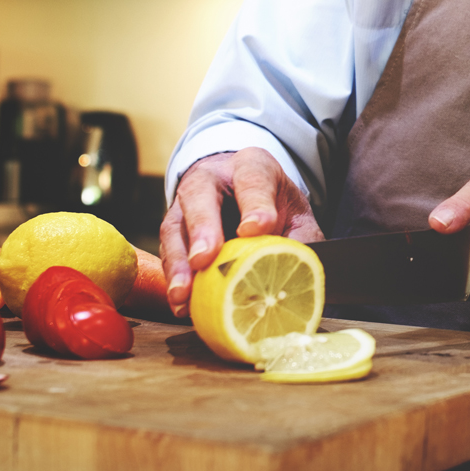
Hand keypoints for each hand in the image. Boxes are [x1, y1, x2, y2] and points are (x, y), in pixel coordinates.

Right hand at [159, 149, 324, 315]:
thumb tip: (302, 272)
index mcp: (252, 167)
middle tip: (204, 259)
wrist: (242, 194)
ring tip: (184, 294)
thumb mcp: (296, 214)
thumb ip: (301, 238)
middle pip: (201, 195)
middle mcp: (212, 179)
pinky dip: (173, 278)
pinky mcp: (173, 228)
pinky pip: (167, 251)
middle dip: (203, 227)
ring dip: (179, 263)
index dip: (254, 205)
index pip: (253, 179)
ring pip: (175, 226)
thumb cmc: (271, 205)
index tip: (255, 230)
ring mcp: (186, 203)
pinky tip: (181, 303)